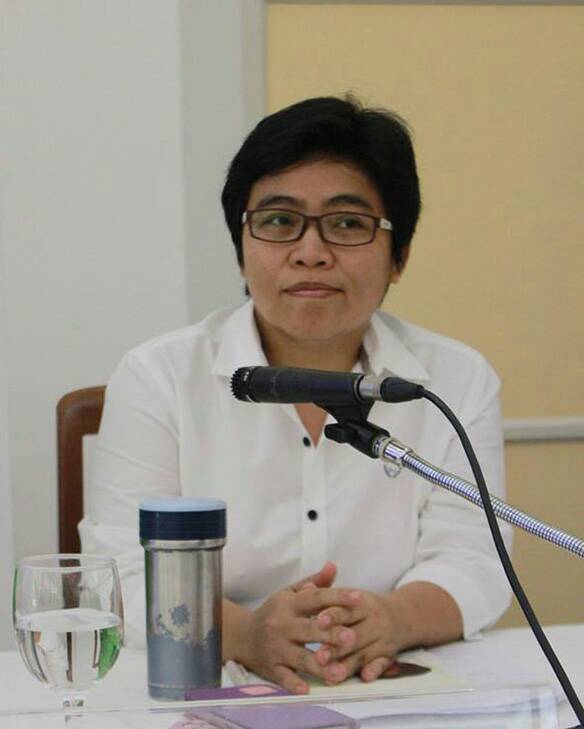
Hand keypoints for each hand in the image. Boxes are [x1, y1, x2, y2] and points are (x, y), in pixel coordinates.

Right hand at [238, 563, 360, 693]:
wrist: (243, 636)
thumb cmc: (275, 612)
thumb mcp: (291, 593)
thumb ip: (315, 582)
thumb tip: (333, 566)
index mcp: (290, 604)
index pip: (316, 598)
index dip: (337, 597)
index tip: (359, 598)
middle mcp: (283, 625)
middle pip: (309, 629)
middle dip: (330, 634)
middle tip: (352, 637)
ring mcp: (277, 648)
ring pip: (300, 657)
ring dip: (319, 665)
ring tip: (339, 672)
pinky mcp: (272, 668)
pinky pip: (283, 677)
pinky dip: (293, 684)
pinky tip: (306, 689)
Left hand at [312, 590, 405, 683]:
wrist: (400, 615)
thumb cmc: (363, 606)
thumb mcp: (348, 596)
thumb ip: (326, 594)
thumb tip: (306, 586)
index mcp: (362, 604)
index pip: (346, 610)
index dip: (332, 616)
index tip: (318, 621)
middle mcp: (374, 621)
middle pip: (354, 635)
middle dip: (336, 647)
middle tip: (319, 656)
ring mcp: (382, 639)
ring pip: (364, 653)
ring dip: (348, 665)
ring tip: (332, 675)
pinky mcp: (388, 656)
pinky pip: (382, 664)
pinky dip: (374, 671)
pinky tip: (365, 677)